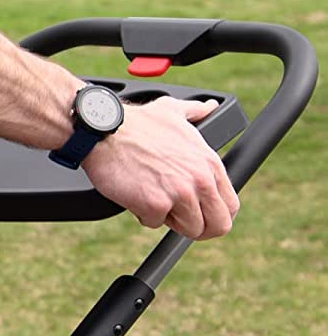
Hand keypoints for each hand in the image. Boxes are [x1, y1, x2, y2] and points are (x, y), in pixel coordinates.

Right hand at [82, 97, 238, 239]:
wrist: (104, 131)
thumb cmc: (135, 123)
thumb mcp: (173, 111)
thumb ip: (196, 112)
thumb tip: (210, 106)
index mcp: (209, 162)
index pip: (231, 205)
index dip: (214, 214)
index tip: (198, 212)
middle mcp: (200, 180)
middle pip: (218, 226)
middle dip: (199, 227)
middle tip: (178, 218)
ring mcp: (180, 194)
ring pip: (189, 229)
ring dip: (169, 219)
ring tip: (152, 199)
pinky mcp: (155, 204)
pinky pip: (155, 223)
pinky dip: (142, 213)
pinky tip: (134, 195)